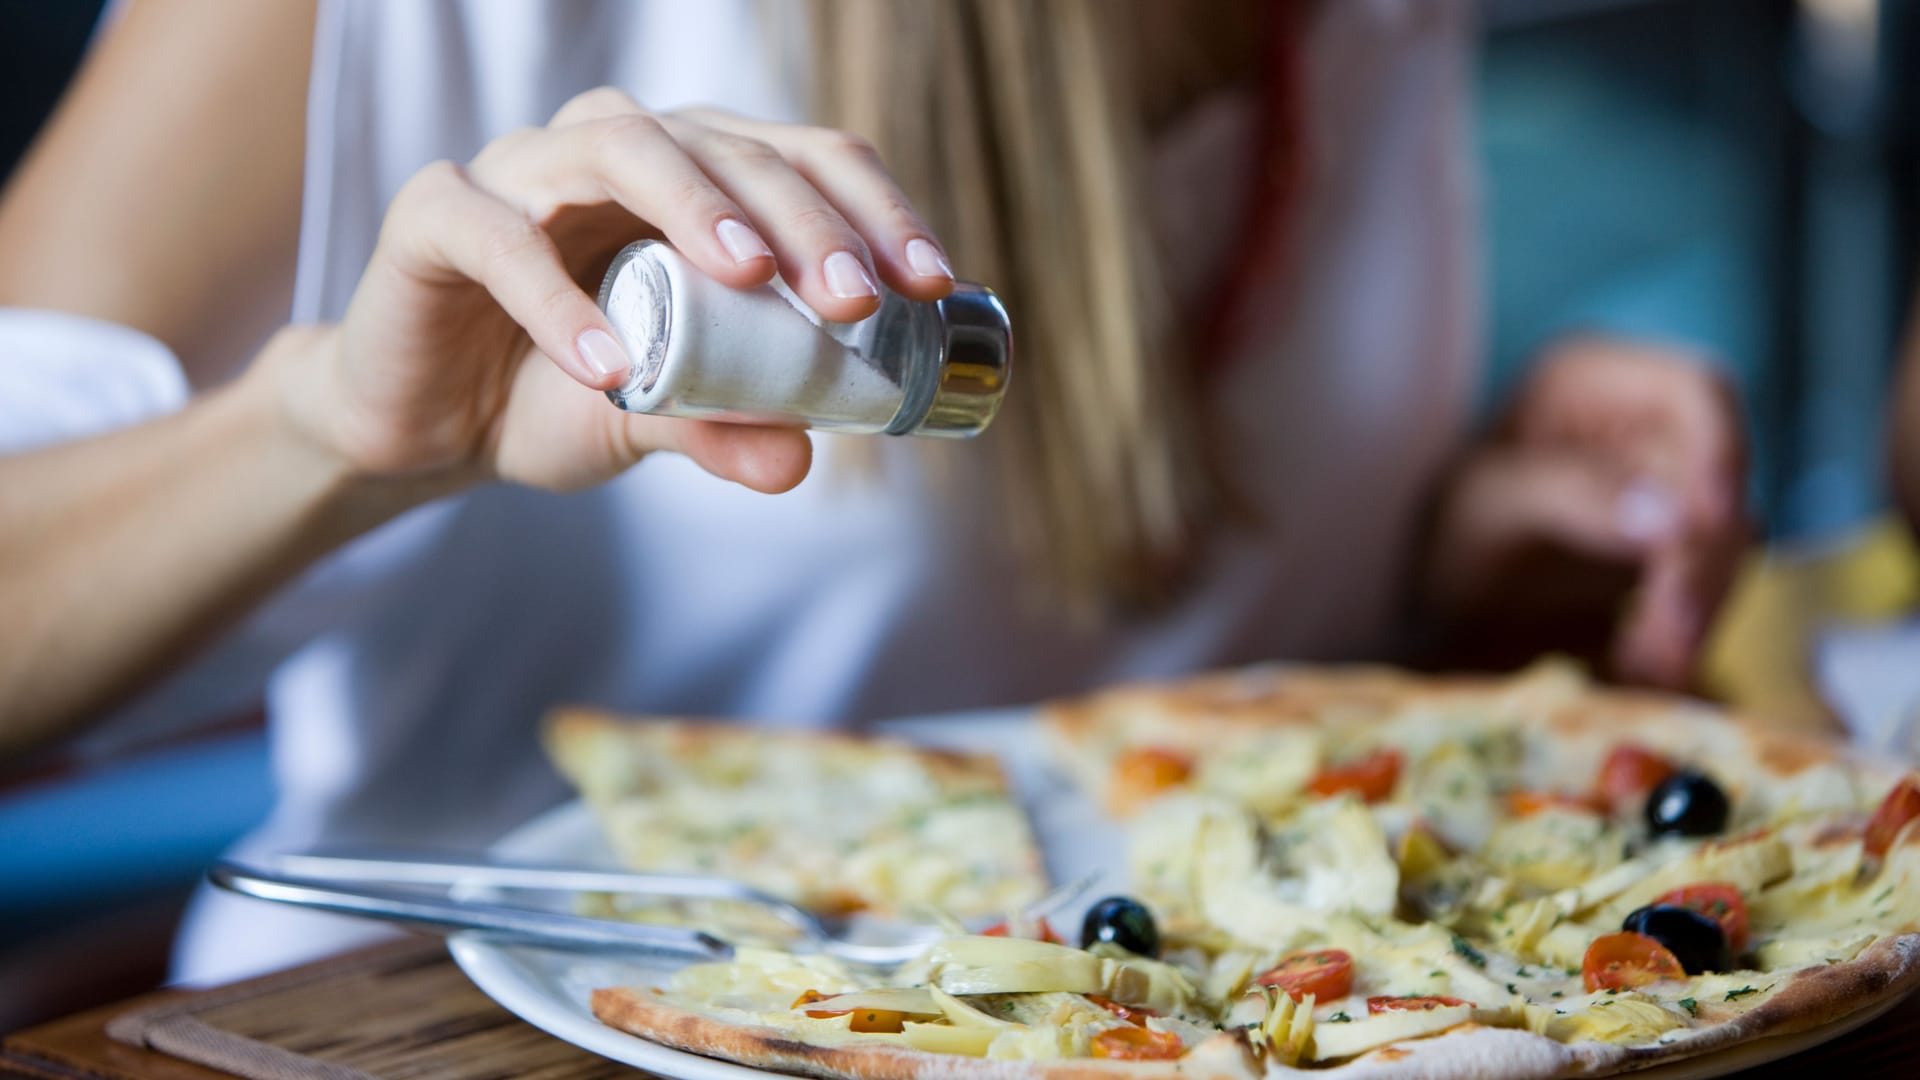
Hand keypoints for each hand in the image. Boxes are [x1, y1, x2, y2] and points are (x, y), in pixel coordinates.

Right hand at [270, 88, 956, 492]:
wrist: (419, 425)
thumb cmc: (549, 394)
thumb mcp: (652, 419)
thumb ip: (721, 428)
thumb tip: (800, 462)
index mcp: (689, 181)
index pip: (799, 159)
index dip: (873, 210)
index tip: (932, 284)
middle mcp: (614, 151)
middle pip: (725, 145)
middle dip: (802, 216)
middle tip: (855, 297)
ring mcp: (521, 170)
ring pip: (618, 145)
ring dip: (694, 206)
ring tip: (751, 279)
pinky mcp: (435, 214)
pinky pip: (496, 236)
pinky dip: (555, 298)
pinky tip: (608, 364)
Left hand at [1420, 336, 1749, 688]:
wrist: (1426, 590)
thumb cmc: (1443, 523)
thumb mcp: (1486, 501)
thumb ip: (1571, 493)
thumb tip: (1673, 517)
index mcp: (1593, 381)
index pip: (1697, 393)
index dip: (1722, 452)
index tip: (1711, 525)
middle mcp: (1643, 423)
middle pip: (1718, 483)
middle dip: (1701, 564)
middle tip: (1670, 639)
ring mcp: (1664, 487)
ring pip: (1722, 542)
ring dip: (1695, 609)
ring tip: (1646, 667)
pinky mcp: (1670, 549)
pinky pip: (1702, 586)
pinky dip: (1681, 631)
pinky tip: (1644, 667)